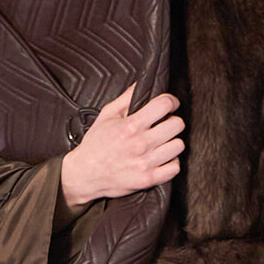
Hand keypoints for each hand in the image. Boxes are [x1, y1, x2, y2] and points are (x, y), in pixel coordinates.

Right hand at [60, 84, 184, 208]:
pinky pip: (174, 168)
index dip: (170, 101)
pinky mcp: (149, 179)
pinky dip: (171, 162)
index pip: (164, 105)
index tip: (169, 104)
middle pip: (177, 125)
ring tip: (162, 142)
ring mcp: (146, 162)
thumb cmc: (95, 145)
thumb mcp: (106, 115)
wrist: (85, 174)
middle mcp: (141, 144)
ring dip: (172, 142)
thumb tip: (141, 84)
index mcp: (131, 126)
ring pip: (178, 146)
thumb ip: (126, 98)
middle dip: (172, 120)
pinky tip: (162, 158)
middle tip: (165, 124)